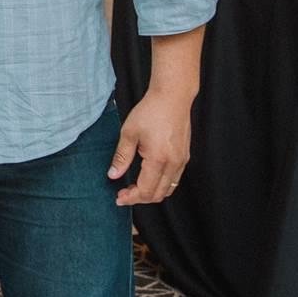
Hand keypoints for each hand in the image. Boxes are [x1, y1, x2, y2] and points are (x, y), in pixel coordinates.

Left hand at [109, 91, 192, 205]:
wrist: (173, 98)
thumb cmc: (150, 111)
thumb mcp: (129, 133)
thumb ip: (121, 157)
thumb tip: (113, 175)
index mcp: (158, 159)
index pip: (145, 190)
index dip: (131, 198)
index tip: (118, 198)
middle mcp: (174, 164)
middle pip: (158, 194)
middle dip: (140, 199)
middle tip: (123, 194)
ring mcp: (182, 161)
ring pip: (168, 189)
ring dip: (151, 193)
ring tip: (134, 188)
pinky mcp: (184, 157)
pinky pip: (174, 179)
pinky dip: (161, 185)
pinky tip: (148, 178)